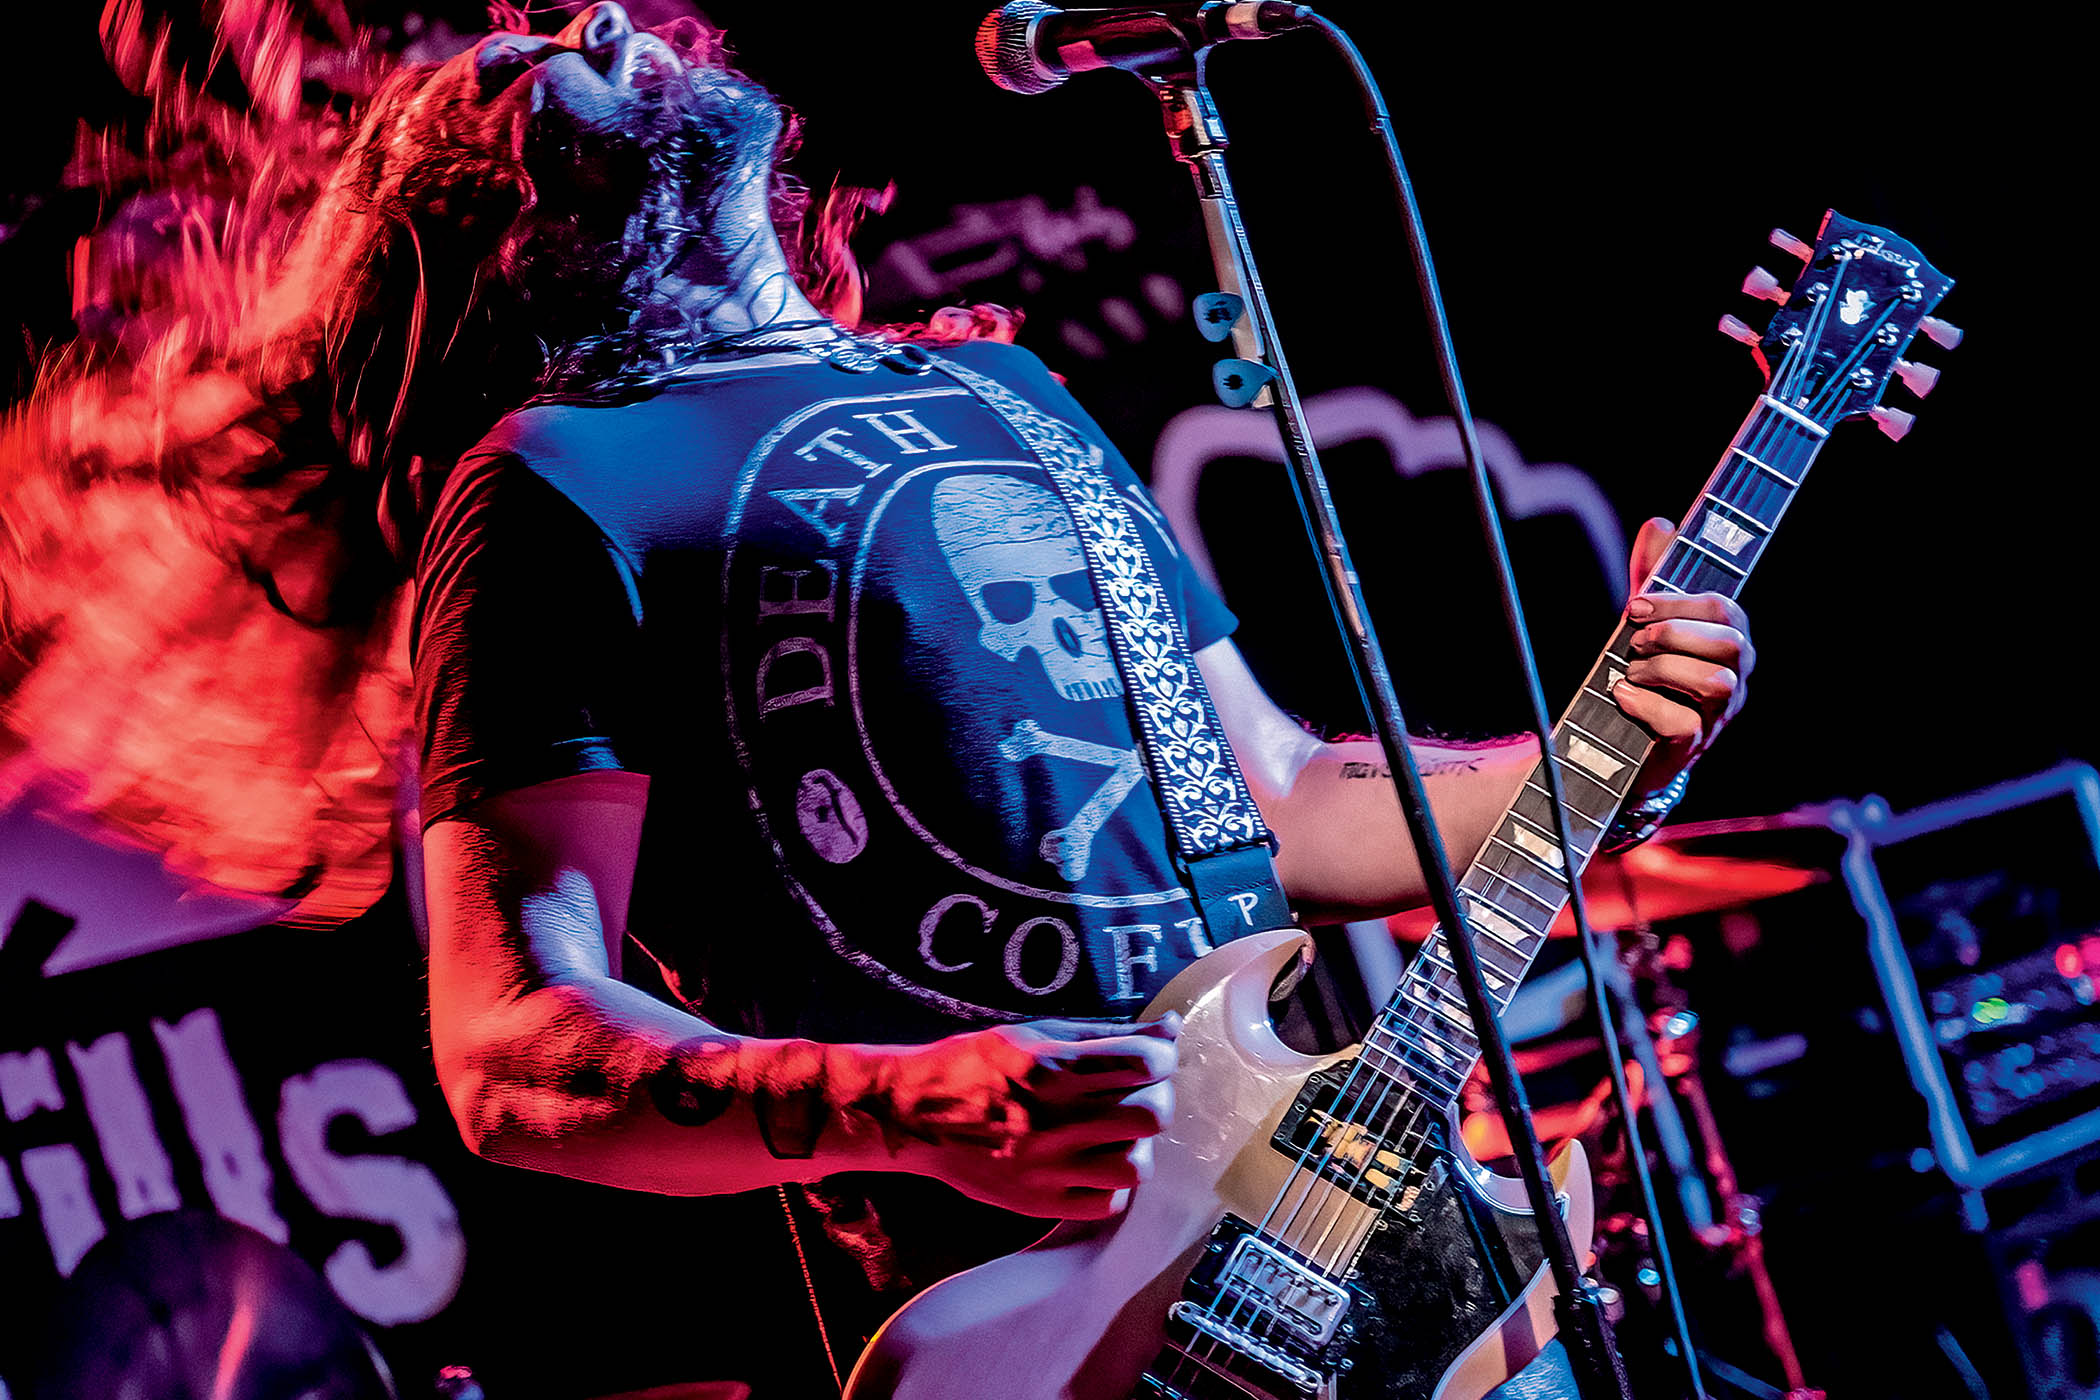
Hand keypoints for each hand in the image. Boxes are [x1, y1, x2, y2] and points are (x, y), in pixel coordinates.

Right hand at [871, 1015, 1179, 1219]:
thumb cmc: (977, 1064)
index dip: (1163, 1058)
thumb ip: (1107, 1032)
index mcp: (1050, 1066)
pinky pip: (1108, 1204)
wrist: (914, 1114)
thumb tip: (1171, 1028)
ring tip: (1118, 1135)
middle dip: (1157, 1098)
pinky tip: (1095, 1163)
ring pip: (1136, 1167)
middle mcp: (1051, 1119)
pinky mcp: (1037, 1203)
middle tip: (1140, 1095)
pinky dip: (1112, 1184)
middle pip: (1150, 1116)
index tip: (1153, 1060)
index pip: (1145, 1062)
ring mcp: (1044, 1168)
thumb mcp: (1037, 1033)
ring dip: (1138, 1147)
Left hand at [1616, 517, 1754, 793]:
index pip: (1723, 608)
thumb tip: (1661, 523)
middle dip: (1675, 633)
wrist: (1627, 740)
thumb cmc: (1648, 671)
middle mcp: (1735, 676)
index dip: (1677, 602)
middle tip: (1635, 640)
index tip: (1635, 604)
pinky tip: (1624, 696)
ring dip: (1665, 669)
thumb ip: (1654, 574)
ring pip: (1717, 682)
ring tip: (1632, 672)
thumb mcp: (1648, 619)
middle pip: (1731, 642)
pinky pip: (1685, 723)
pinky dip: (1648, 706)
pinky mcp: (1694, 746)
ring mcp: (1718, 715)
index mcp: (1729, 639)